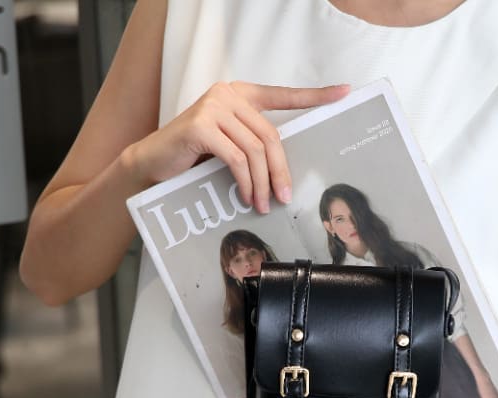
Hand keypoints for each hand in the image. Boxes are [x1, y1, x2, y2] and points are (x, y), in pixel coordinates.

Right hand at [126, 81, 349, 212]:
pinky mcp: (200, 126)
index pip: (283, 95)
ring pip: (255, 150)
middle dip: (281, 172)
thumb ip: (253, 145)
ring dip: (263, 183)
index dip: (315, 95)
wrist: (153, 163)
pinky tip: (245, 196)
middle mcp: (228, 94)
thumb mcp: (230, 147)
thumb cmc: (194, 158)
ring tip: (262, 205)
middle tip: (284, 198)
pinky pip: (236, 159)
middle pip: (271, 136)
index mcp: (241, 95)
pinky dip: (245, 182)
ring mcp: (213, 107)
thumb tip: (284, 174)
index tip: (344, 93)